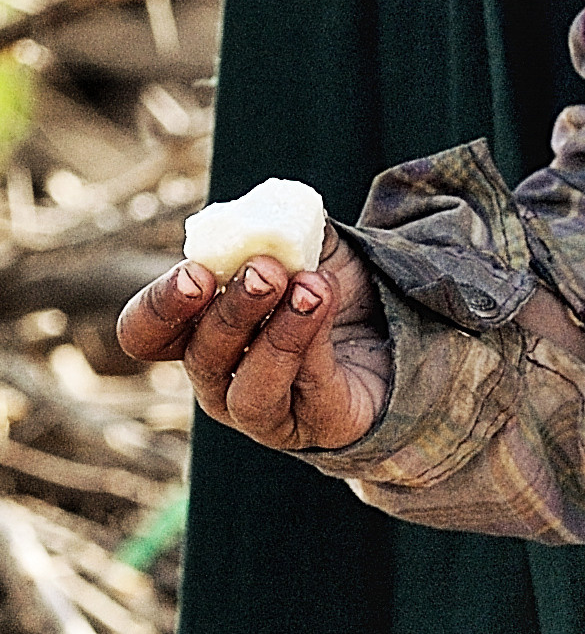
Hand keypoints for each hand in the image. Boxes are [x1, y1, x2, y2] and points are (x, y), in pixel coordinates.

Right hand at [116, 234, 391, 453]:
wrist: (390, 327)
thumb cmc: (324, 285)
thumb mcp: (304, 243)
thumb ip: (281, 221)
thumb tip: (271, 208)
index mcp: (195, 331)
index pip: (144, 334)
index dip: (160, 307)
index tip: (196, 272)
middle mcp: (218, 378)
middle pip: (201, 357)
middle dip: (231, 309)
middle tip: (264, 269)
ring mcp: (261, 412)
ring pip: (249, 387)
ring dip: (277, 332)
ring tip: (310, 286)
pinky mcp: (312, 425)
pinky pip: (302, 391)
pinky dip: (313, 342)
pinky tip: (326, 300)